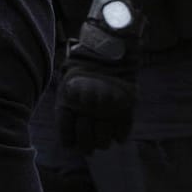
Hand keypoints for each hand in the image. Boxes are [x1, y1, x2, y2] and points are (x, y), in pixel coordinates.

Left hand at [56, 0, 143, 153]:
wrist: (109, 43)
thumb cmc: (85, 57)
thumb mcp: (68, 73)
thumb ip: (68, 94)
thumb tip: (68, 114)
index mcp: (70, 97)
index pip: (66, 126)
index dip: (69, 138)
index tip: (71, 144)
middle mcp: (87, 105)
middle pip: (86, 135)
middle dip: (86, 145)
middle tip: (88, 148)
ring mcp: (107, 106)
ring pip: (104, 136)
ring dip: (102, 142)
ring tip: (102, 142)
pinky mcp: (125, 104)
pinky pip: (123, 128)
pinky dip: (120, 135)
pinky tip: (117, 137)